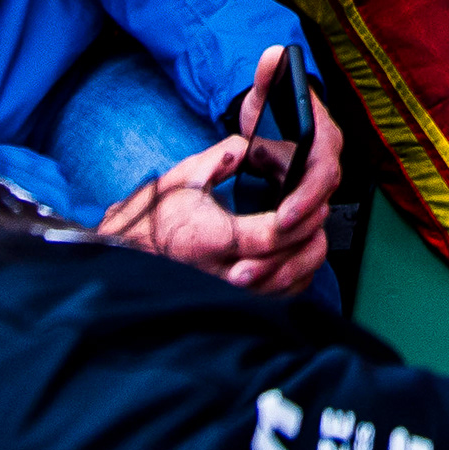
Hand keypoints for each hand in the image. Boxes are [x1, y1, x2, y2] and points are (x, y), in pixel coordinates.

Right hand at [93, 48, 339, 292]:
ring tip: (314, 234)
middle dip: (308, 239)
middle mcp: (217, 272)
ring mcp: (222, 293)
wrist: (127, 252)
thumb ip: (223, 156)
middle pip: (280, 267)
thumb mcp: (185, 175)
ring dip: (304, 262)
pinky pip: (270, 301)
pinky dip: (291, 282)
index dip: (297, 222)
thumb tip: (252, 147)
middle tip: (321, 215)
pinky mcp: (227, 303)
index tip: (314, 204)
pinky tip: (298, 260)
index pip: (266, 237)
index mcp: (208, 239)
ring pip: (279, 290)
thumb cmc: (154, 214)